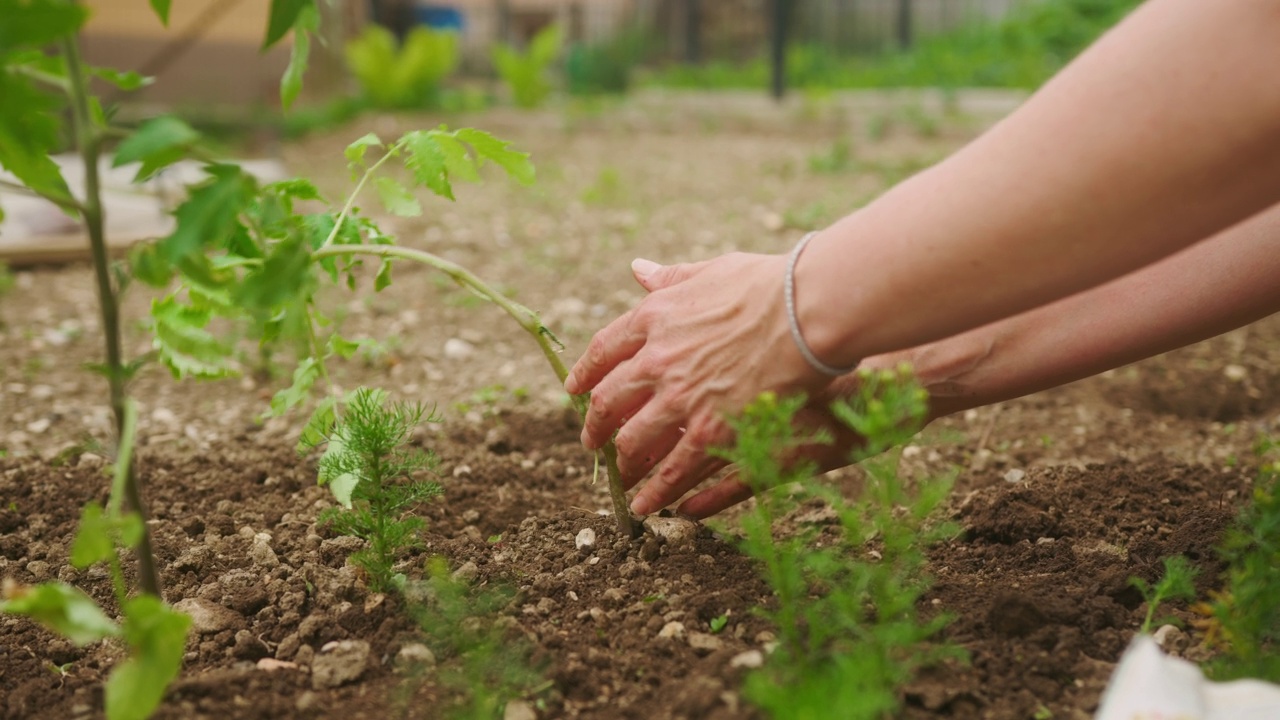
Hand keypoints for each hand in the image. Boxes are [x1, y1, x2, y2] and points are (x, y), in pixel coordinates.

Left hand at [564, 252, 835, 516]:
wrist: (806, 311)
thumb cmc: (768, 285)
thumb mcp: (711, 271)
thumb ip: (672, 277)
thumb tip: (638, 269)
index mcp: (653, 317)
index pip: (604, 351)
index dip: (585, 374)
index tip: (573, 391)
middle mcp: (657, 359)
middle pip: (609, 401)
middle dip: (596, 427)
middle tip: (591, 443)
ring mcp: (681, 397)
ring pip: (635, 441)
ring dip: (624, 463)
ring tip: (620, 477)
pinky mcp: (712, 430)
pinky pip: (673, 470)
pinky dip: (656, 491)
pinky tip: (646, 506)